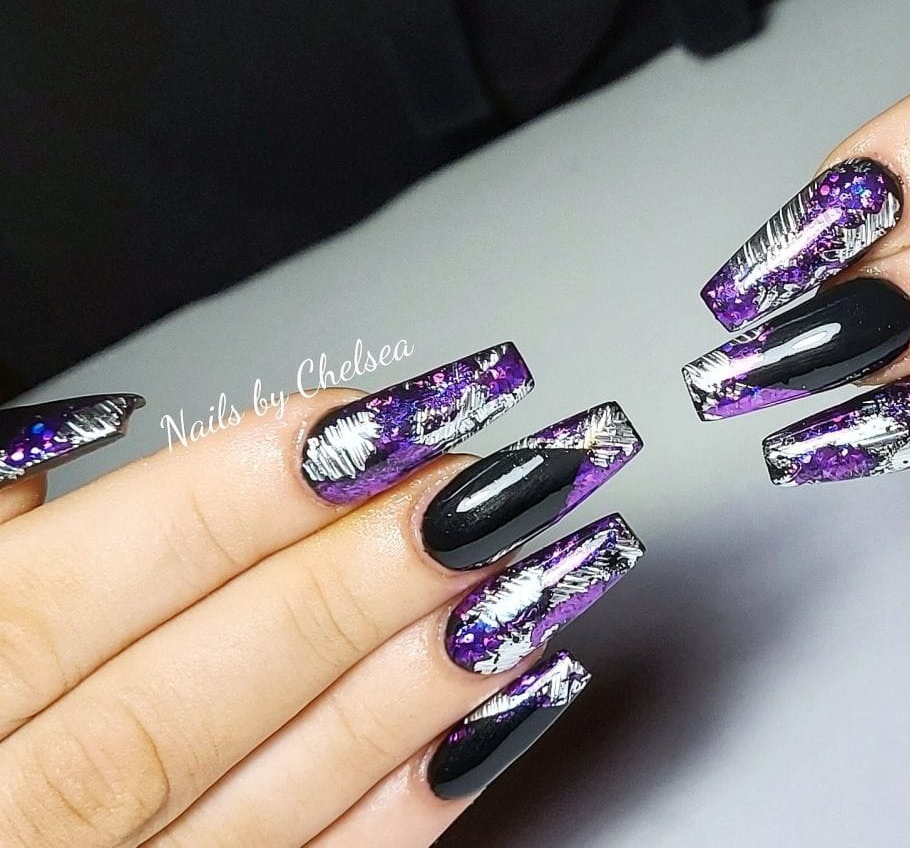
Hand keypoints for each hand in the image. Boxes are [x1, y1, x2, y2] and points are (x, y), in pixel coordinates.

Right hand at [0, 344, 643, 845]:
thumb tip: (79, 429)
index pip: (74, 594)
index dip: (232, 499)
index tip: (372, 424)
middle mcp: (6, 820)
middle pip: (185, 699)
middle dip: (356, 582)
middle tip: (492, 490)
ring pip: (262, 797)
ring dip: (418, 683)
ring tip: (534, 580)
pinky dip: (411, 800)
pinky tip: (501, 706)